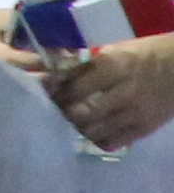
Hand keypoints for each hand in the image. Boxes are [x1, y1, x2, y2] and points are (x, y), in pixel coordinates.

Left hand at [61, 38, 173, 154]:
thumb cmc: (147, 54)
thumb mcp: (116, 50)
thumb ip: (89, 65)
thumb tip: (59, 76)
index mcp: (113, 66)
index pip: (75, 87)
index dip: (56, 93)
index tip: (45, 94)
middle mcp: (123, 92)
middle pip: (83, 112)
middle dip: (65, 113)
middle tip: (55, 110)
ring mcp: (135, 113)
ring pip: (97, 130)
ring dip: (79, 128)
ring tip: (71, 122)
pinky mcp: (146, 128)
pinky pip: (115, 141)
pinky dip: (99, 139)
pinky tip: (92, 133)